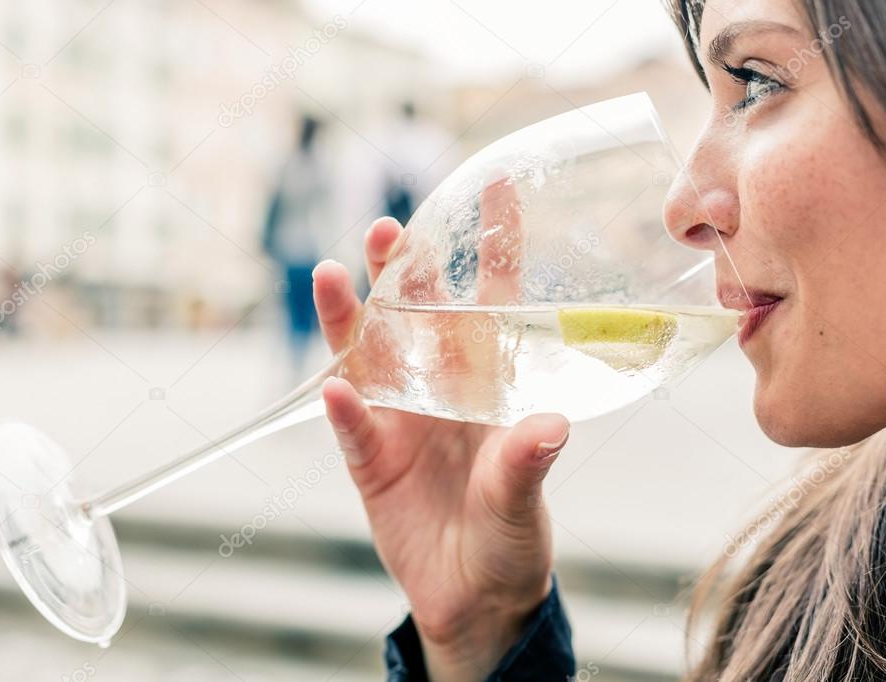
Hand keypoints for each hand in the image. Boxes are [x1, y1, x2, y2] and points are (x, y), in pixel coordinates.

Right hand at [312, 202, 568, 680]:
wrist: (476, 598)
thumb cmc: (510, 536)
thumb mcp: (523, 501)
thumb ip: (527, 463)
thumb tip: (552, 424)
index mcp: (488, 386)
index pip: (491, 305)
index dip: (492, 250)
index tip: (495, 188)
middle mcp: (440, 393)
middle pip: (417, 319)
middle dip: (405, 274)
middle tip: (391, 229)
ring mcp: (400, 424)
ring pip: (371, 359)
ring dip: (353, 322)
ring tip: (333, 276)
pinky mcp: (370, 464)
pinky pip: (355, 432)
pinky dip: (347, 412)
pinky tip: (336, 387)